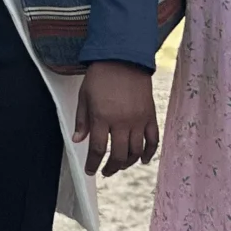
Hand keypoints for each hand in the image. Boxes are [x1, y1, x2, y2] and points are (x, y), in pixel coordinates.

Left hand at [74, 61, 158, 175]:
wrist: (123, 59)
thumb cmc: (100, 76)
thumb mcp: (84, 97)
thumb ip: (81, 120)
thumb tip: (77, 140)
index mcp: (102, 117)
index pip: (98, 149)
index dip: (93, 164)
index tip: (90, 171)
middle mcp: (121, 122)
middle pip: (119, 155)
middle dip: (111, 167)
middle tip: (105, 171)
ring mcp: (138, 120)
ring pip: (136, 151)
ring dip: (128, 163)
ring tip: (120, 165)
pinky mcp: (150, 116)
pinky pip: (153, 140)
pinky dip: (149, 153)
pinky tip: (143, 160)